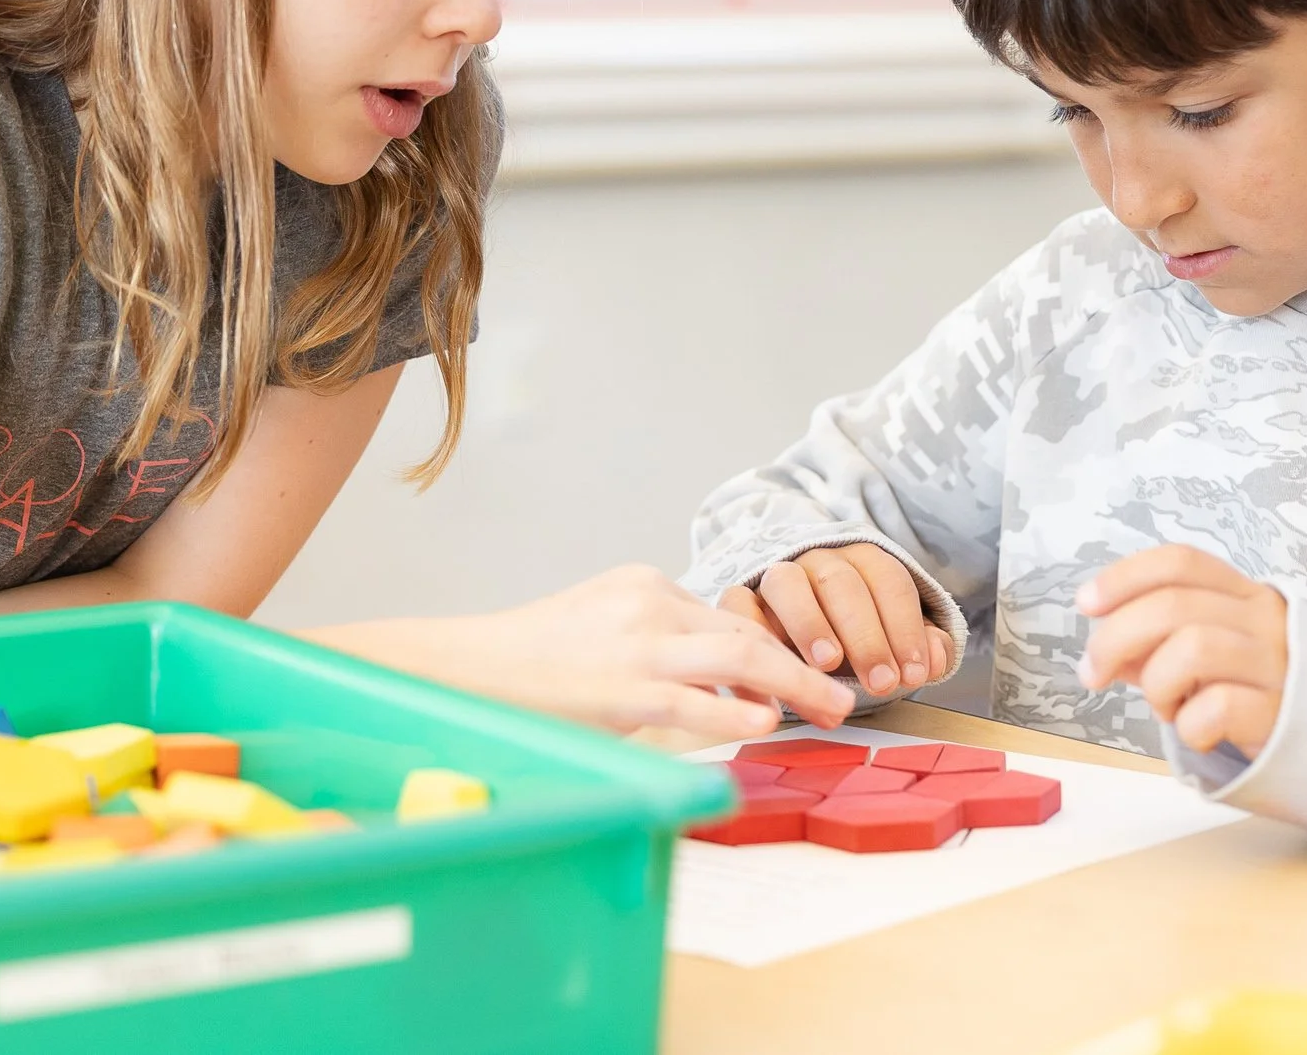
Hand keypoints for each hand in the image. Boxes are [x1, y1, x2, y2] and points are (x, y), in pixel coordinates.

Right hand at [312, 566, 854, 742]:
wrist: (464, 668)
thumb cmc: (531, 662)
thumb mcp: (602, 630)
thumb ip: (656, 645)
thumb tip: (719, 686)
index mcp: (644, 584)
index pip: (729, 616)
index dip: (779, 649)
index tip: (810, 674)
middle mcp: (647, 602)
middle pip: (747, 630)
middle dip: (803, 664)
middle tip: (842, 693)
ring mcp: (636, 643)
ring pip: (736, 656)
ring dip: (792, 684)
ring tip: (829, 709)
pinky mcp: (621, 688)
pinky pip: (693, 700)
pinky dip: (734, 711)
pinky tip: (764, 722)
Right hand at [719, 543, 951, 698]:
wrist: (798, 616)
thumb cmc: (855, 633)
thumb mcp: (893, 635)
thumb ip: (920, 646)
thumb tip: (936, 660)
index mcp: (862, 560)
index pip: (888, 582)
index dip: (905, 628)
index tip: (915, 673)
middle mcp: (818, 559)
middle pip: (842, 583)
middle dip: (866, 635)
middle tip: (882, 682)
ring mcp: (776, 575)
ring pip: (787, 584)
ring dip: (809, 623)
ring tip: (828, 664)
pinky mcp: (739, 597)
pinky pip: (737, 607)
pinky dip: (751, 635)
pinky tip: (773, 674)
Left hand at [1076, 545, 1287, 757]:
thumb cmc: (1262, 694)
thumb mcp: (1212, 656)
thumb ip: (1158, 645)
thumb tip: (1103, 648)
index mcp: (1246, 594)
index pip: (1181, 562)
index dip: (1125, 576)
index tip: (1086, 604)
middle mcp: (1265, 620)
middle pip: (1173, 604)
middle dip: (1114, 637)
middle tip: (1092, 674)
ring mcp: (1279, 666)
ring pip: (1192, 648)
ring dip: (1157, 682)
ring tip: (1167, 706)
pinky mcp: (1284, 716)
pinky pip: (1216, 706)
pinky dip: (1188, 724)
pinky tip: (1198, 732)